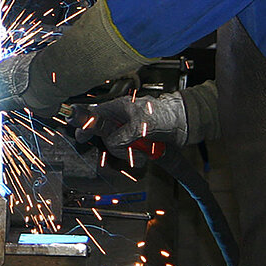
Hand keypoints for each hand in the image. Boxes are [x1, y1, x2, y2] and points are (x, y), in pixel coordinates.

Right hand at [70, 93, 188, 154]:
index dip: (85, 126)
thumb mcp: (140, 124)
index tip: (80, 136)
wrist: (184, 124)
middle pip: (105, 137)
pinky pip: (128, 155)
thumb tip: (112, 144)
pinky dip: (136, 158)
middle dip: (116, 147)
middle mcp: (120, 120)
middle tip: (127, 148)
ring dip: (129, 154)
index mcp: (118, 108)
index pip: (94, 116)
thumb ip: (122, 135)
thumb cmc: (164, 115)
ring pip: (117, 148)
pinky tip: (144, 155)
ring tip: (142, 152)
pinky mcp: (136, 143)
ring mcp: (128, 132)